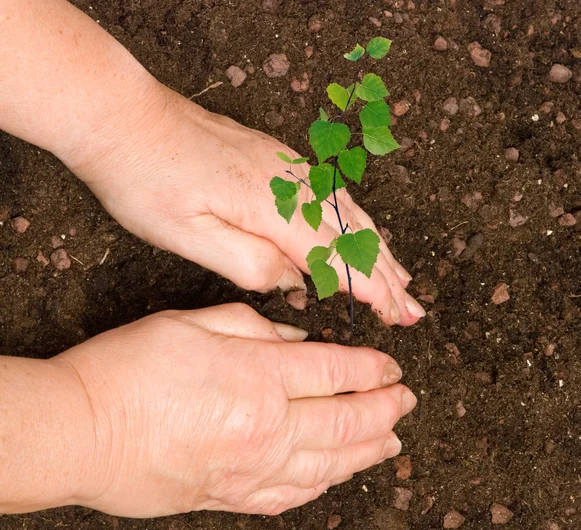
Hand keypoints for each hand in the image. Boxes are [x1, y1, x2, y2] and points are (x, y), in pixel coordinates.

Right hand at [57, 303, 415, 517]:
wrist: (79, 432)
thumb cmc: (128, 370)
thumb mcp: (193, 322)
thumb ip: (253, 327)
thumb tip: (296, 340)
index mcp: (258, 376)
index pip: (337, 371)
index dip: (372, 368)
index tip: (392, 367)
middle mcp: (267, 427)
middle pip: (347, 420)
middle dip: (385, 409)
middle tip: (407, 401)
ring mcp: (252, 470)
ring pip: (331, 464)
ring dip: (369, 450)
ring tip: (392, 441)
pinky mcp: (230, 498)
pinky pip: (293, 496)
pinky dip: (325, 483)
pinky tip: (339, 474)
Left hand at [70, 85, 425, 325]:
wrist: (124, 118)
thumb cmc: (146, 179)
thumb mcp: (188, 237)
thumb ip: (248, 264)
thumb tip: (291, 280)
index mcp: (271, 205)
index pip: (336, 256)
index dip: (368, 290)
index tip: (394, 316)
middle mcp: (291, 181)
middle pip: (354, 235)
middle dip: (386, 276)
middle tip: (412, 309)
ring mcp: (287, 166)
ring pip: (349, 213)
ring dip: (380, 249)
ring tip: (402, 277)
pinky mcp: (277, 159)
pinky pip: (332, 195)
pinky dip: (357, 223)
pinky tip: (364, 233)